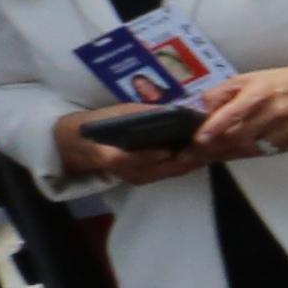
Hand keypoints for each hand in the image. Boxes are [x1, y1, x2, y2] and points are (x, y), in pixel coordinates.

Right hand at [51, 107, 207, 189]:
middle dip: (185, 158)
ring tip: (212, 146)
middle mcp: (123, 171)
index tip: (169, 147)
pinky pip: (168, 172)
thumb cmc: (96, 125)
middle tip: (208, 143)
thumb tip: (171, 110)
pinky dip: (185, 163)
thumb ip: (139, 113)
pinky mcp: (143, 178)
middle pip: (158, 169)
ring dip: (190, 161)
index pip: (125, 160)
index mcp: (107, 155)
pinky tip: (200, 151)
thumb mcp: (113, 113)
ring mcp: (135, 177)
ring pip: (168, 172)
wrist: (76, 145)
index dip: (147, 155)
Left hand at [192, 60, 287, 165]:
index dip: (215, 127)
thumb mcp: (249, 78)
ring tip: (215, 153)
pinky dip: (251, 152)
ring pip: (252, 149)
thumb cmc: (282, 82)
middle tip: (196, 153)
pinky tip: (243, 147)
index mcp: (262, 92)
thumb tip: (200, 112)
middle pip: (239, 137)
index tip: (199, 139)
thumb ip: (222, 93)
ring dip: (230, 153)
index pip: (235, 112)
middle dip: (215, 147)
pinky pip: (268, 152)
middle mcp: (277, 111)